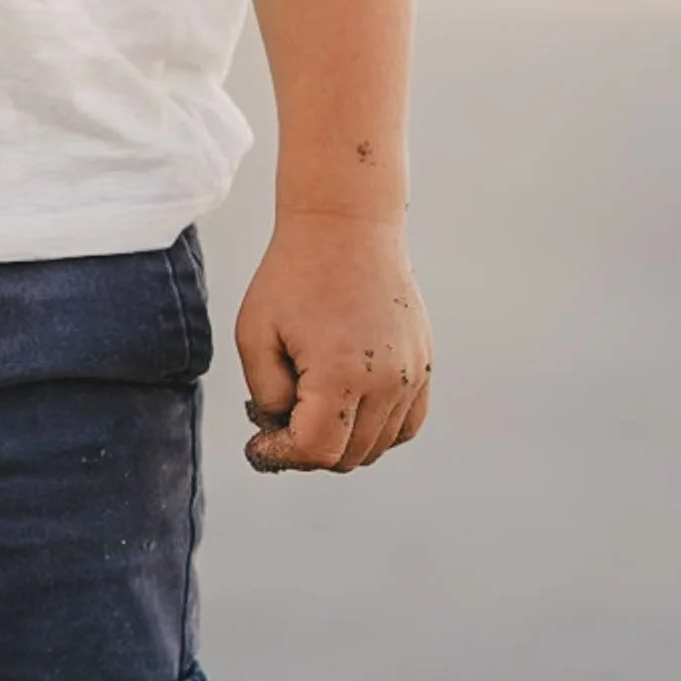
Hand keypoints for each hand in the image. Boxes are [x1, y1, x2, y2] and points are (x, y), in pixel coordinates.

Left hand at [235, 212, 431, 472]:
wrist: (345, 224)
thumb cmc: (293, 274)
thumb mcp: (255, 332)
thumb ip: (266, 395)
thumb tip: (284, 431)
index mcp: (341, 374)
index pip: (316, 451)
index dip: (280, 455)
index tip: (258, 444)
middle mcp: (387, 382)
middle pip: (348, 455)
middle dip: (307, 449)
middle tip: (278, 424)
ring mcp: (413, 375)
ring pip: (378, 446)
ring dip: (343, 442)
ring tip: (310, 407)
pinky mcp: (425, 365)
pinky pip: (405, 425)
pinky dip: (378, 431)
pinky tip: (348, 409)